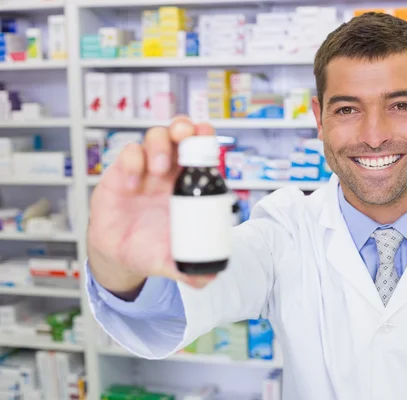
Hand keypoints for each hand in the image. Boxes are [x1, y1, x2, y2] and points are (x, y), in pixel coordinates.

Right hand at [87, 116, 217, 297]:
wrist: (119, 257)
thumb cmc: (151, 249)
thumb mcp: (172, 261)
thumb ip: (190, 269)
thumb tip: (208, 277)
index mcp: (189, 184)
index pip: (202, 151)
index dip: (205, 138)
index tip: (207, 136)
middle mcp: (169, 171)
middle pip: (179, 133)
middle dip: (184, 127)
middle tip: (186, 136)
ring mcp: (145, 169)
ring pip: (155, 137)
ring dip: (159, 145)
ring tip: (159, 169)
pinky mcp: (120, 173)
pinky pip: (127, 154)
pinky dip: (132, 162)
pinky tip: (132, 184)